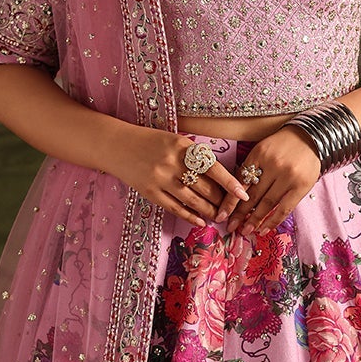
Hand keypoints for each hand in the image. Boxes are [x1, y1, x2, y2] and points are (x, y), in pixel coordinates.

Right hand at [104, 127, 250, 226]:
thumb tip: (219, 178)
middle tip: (229, 208)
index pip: (213, 167)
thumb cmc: (150, 142)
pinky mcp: (150, 192)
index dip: (230, 183)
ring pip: (193, 200)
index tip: (243, 194)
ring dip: (208, 211)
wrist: (117, 145)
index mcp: (182, 146)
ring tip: (218, 216)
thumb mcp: (175, 140)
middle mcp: (172, 162)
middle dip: (220, 201)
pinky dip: (190, 216)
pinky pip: (175, 208)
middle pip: (205, 187)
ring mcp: (160, 179)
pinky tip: (200, 221)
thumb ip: (194, 155)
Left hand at [220, 126, 321, 234]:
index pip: (240, 182)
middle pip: (252, 195)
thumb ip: (251, 168)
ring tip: (245, 231)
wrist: (311, 137)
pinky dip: (273, 221)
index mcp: (259, 154)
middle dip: (239, 214)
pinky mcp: (301, 186)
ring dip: (254, 220)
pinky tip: (264, 230)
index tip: (221, 216)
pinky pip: (284, 208)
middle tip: (230, 227)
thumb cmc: (283, 146)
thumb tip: (236, 196)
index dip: (230, 201)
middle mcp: (272, 165)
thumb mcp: (263, 150)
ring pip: (267, 203)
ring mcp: (288, 176)